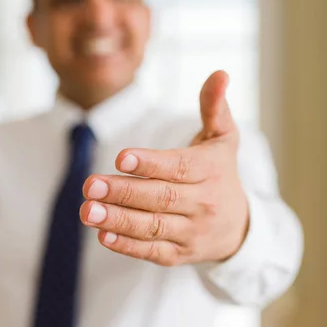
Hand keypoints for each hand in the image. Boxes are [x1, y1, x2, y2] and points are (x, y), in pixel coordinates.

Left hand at [80, 71, 248, 265]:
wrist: (239, 225)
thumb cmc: (221, 172)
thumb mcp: (223, 138)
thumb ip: (214, 107)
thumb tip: (220, 73)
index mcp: (211, 171)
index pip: (179, 167)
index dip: (150, 163)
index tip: (121, 158)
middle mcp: (204, 203)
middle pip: (161, 198)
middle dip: (124, 192)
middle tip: (90, 183)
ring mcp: (192, 232)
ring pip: (153, 226)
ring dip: (118, 220)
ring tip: (88, 211)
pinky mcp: (180, 254)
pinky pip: (153, 251)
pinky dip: (128, 246)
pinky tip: (103, 234)